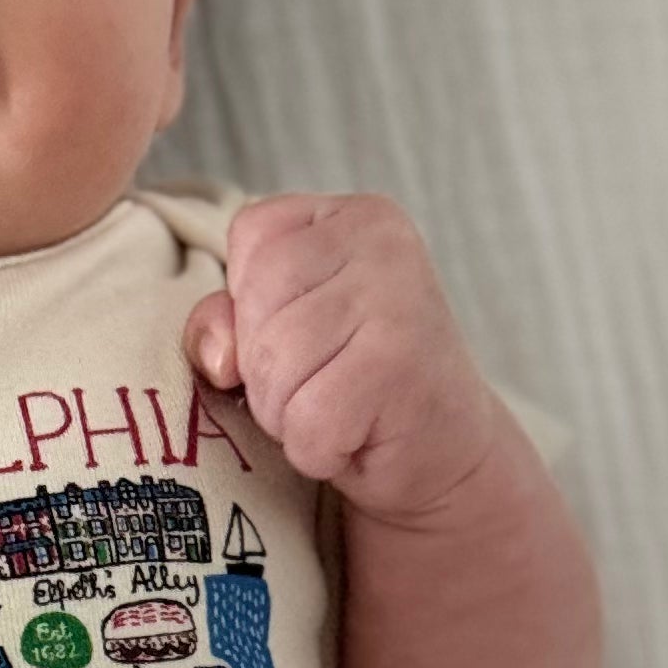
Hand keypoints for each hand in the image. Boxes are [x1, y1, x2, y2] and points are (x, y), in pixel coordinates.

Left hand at [181, 192, 504, 524]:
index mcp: (353, 215)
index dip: (255, 305)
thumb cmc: (355, 389)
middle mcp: (381, 241)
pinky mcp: (398, 365)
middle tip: (324, 387)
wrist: (448, 451)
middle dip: (265, 369)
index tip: (313, 336)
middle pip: (255, 302)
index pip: (251, 235)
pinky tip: (357, 438)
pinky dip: (316, 450)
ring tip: (341, 412)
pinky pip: (307, 420)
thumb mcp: (282, 336)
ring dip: (288, 415)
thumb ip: (229, 321)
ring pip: (273, 365)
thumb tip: (218, 357)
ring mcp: (396, 298)